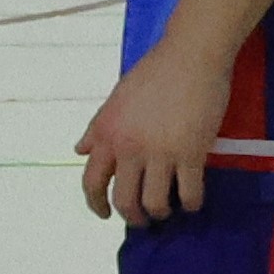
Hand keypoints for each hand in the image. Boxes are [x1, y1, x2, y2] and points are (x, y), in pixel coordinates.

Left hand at [79, 31, 230, 223]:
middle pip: (124, 200)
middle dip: (133, 217)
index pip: (91, 181)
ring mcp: (161, 152)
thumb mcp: (116, 99)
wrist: (191, 55)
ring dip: (161, 213)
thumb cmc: (155, 72)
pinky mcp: (191, 153)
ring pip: (155, 203)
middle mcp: (129, 147)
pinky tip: (193, 202)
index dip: (95, 204)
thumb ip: (97, 127)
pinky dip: (191, 204)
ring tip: (169, 210)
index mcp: (107, 133)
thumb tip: (79, 150)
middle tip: (143, 218)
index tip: (104, 214)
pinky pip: (189, 193)